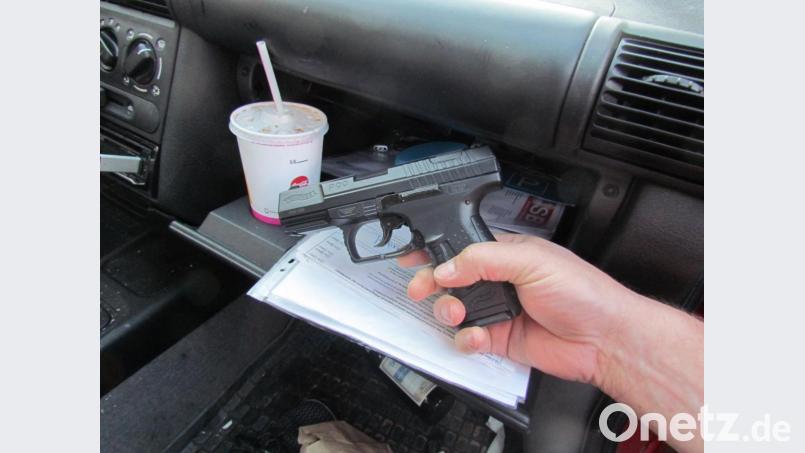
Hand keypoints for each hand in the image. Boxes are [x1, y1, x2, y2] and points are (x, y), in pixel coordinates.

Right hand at [398, 233, 634, 384]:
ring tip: (456, 313)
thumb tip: (448, 267)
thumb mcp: (532, 261)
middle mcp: (500, 281)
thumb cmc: (582, 293)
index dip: (435, 253)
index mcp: (507, 254)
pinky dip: (466, 340)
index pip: (462, 249)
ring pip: (455, 311)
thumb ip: (484, 260)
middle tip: (420, 289)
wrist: (604, 339)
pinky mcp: (501, 340)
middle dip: (431, 284)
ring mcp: (499, 311)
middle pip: (451, 281)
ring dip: (448, 312)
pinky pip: (469, 339)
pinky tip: (478, 337)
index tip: (411, 258)